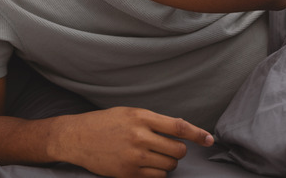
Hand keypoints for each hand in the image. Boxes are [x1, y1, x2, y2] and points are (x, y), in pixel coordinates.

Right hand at [52, 107, 213, 177]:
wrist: (76, 137)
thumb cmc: (104, 123)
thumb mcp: (128, 113)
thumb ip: (154, 120)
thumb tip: (182, 128)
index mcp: (140, 117)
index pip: (178, 127)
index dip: (198, 134)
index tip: (209, 139)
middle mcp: (139, 136)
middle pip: (178, 150)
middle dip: (178, 151)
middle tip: (168, 148)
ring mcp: (134, 156)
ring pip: (169, 166)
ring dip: (167, 163)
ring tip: (152, 156)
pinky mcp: (129, 173)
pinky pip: (157, 177)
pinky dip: (157, 173)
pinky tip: (146, 165)